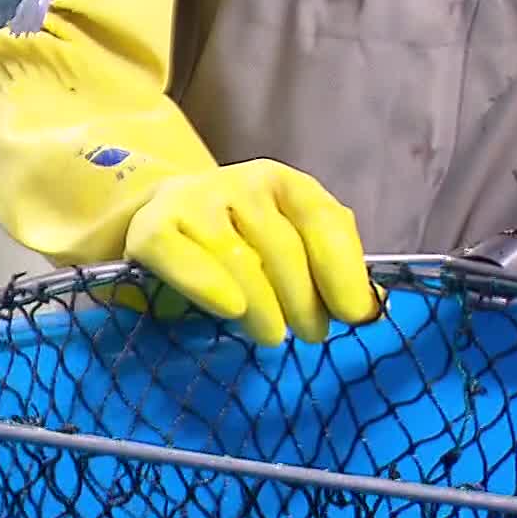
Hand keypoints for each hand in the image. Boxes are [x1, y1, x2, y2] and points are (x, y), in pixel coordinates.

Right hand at [116, 160, 380, 345]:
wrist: (158, 222)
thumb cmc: (237, 248)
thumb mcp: (286, 246)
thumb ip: (323, 270)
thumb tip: (366, 309)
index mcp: (281, 183)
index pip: (322, 219)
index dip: (343, 269)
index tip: (356, 316)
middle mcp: (238, 182)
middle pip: (282, 246)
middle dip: (304, 299)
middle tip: (313, 335)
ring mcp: (191, 200)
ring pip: (237, 257)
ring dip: (263, 304)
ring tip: (272, 334)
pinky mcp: (150, 227)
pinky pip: (181, 257)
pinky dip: (206, 284)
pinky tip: (229, 309)